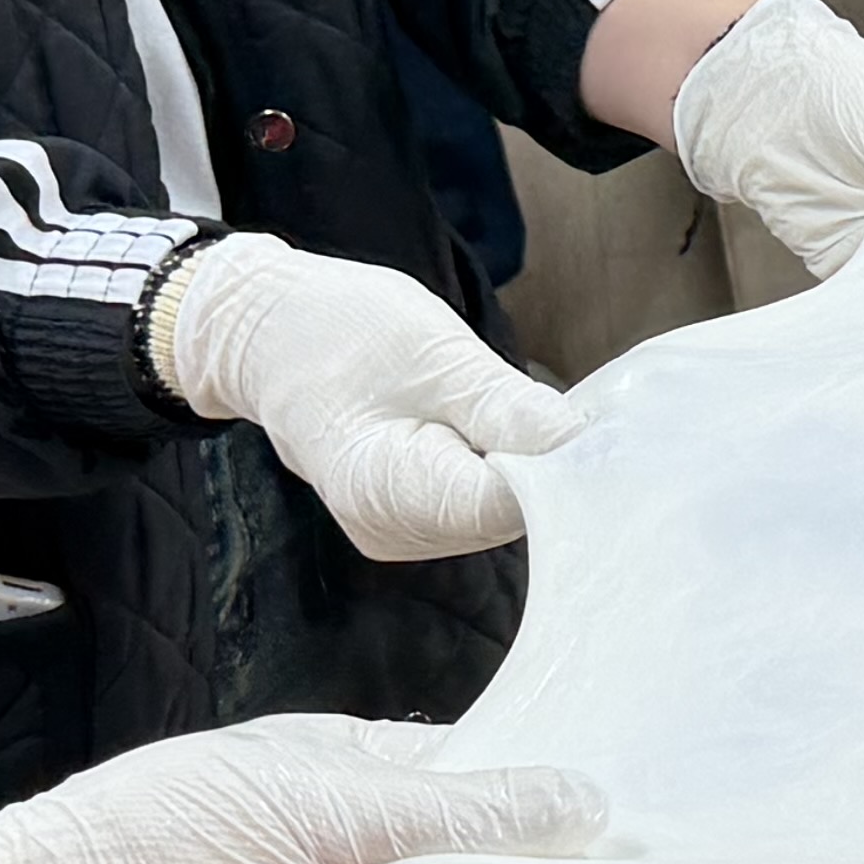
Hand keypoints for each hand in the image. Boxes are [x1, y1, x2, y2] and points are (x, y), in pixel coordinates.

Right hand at [147, 233, 577, 561]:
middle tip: (567, 410)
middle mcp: (389, 529)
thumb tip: (579, 444)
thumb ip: (503, 406)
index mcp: (381, 487)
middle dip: (545, 469)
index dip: (556, 471)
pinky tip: (495, 432)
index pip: (499, 504)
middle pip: (503, 517)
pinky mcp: (411, 523)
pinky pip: (479, 507)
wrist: (270, 338)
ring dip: (526, 470)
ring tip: (516, 410)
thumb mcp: (432, 350)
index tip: (593, 431)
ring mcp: (398, 533)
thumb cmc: (342, 331)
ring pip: (498, 516)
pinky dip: (501, 472)